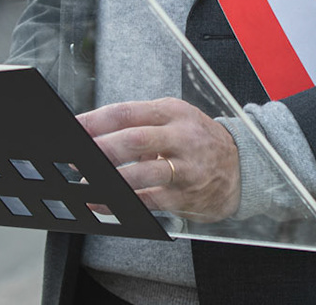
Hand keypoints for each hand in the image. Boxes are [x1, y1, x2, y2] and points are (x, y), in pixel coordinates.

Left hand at [78, 98, 239, 221]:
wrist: (242, 168)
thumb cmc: (198, 141)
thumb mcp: (175, 120)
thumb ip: (140, 125)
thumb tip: (95, 136)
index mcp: (172, 112)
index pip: (128, 112)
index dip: (96, 120)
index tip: (73, 128)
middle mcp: (181, 136)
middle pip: (136, 140)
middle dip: (102, 149)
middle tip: (77, 156)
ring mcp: (186, 168)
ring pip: (144, 173)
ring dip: (112, 180)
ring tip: (87, 183)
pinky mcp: (187, 195)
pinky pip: (152, 200)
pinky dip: (126, 203)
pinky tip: (107, 204)